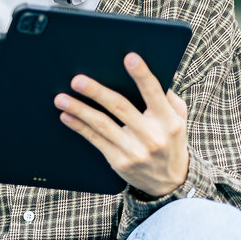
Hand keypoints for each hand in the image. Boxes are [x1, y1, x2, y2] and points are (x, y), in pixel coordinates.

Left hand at [56, 52, 188, 197]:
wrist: (170, 181)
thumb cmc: (170, 140)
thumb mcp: (179, 120)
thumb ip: (168, 99)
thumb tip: (149, 73)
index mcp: (168, 120)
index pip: (154, 93)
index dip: (142, 75)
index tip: (130, 58)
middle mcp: (152, 135)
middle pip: (120, 107)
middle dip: (96, 92)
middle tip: (77, 80)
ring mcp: (135, 150)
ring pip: (102, 125)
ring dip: (79, 110)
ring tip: (61, 98)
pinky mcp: (120, 161)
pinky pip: (95, 140)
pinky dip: (79, 127)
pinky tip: (66, 116)